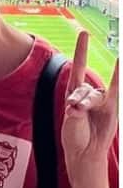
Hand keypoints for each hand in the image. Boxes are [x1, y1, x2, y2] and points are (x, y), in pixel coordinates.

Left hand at [61, 31, 118, 182]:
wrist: (85, 153)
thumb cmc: (75, 138)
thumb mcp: (70, 122)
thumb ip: (75, 111)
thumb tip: (78, 105)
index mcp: (74, 95)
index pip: (78, 68)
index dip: (81, 51)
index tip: (85, 33)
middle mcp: (88, 95)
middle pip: (83, 87)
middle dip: (78, 98)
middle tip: (72, 109)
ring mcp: (101, 102)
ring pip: (94, 94)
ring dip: (86, 102)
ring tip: (78, 111)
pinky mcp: (112, 109)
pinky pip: (117, 90)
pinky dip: (119, 77)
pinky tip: (121, 61)